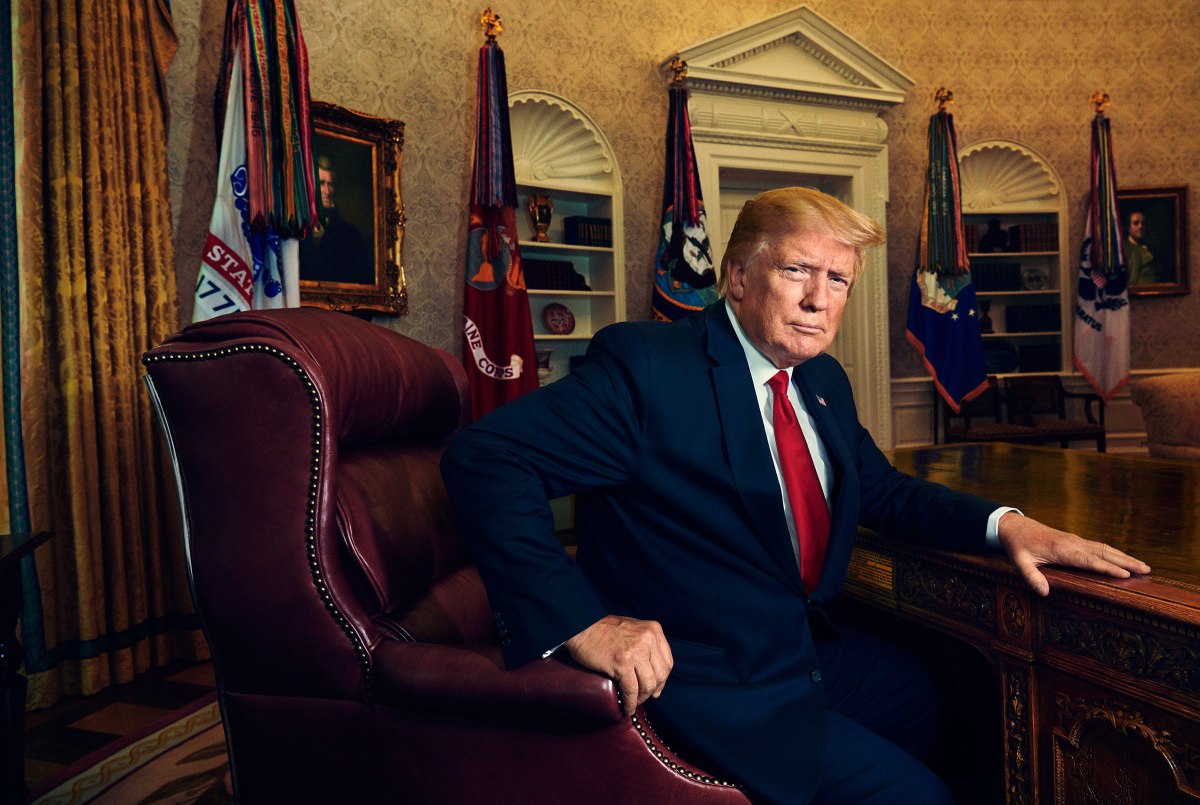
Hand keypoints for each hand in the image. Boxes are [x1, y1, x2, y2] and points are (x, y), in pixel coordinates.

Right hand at [564, 615, 672, 716]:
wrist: (581, 627)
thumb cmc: (603, 629)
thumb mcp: (633, 629)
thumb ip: (646, 643)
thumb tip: (655, 669)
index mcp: (654, 630)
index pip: (667, 662)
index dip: (662, 679)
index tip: (656, 688)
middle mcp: (648, 639)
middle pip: (660, 674)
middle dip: (653, 690)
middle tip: (644, 698)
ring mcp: (636, 651)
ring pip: (648, 684)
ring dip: (642, 698)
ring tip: (634, 703)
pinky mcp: (622, 663)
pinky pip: (631, 690)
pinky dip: (630, 702)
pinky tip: (627, 707)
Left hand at [998, 512, 1150, 596]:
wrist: (1016, 526)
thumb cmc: (1019, 546)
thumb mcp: (1020, 562)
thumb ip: (1031, 577)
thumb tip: (1044, 593)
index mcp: (1062, 549)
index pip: (1088, 561)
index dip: (1107, 568)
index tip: (1125, 574)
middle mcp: (1073, 543)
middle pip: (1103, 553)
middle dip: (1125, 562)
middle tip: (1147, 570)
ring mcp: (1076, 540)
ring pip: (1105, 548)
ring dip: (1124, 557)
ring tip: (1144, 566)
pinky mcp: (1076, 540)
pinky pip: (1099, 547)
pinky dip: (1115, 553)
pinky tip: (1125, 560)